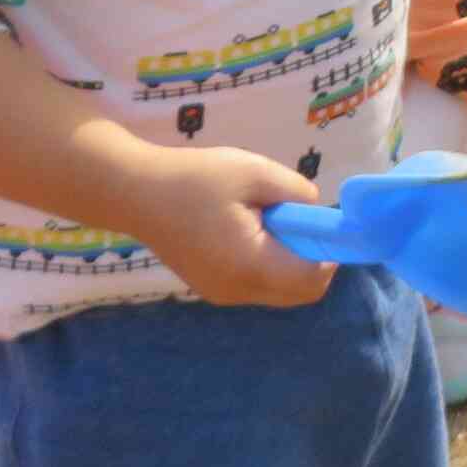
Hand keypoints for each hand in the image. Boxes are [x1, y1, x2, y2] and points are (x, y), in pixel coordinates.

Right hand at [115, 146, 335, 308]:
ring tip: (270, 221)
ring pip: (279, 291)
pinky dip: (268, 266)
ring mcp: (221, 294)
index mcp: (251, 265)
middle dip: (313, 261)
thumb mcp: (256, 171)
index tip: (326, 225)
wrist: (135, 193)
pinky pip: (256, 286)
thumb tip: (317, 213)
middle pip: (299, 293)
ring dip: (290, 263)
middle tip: (300, 221)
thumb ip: (298, 193)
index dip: (330, 255)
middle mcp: (237, 291)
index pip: (312, 281)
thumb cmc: (195, 179)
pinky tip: (250, 231)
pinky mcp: (211, 288)